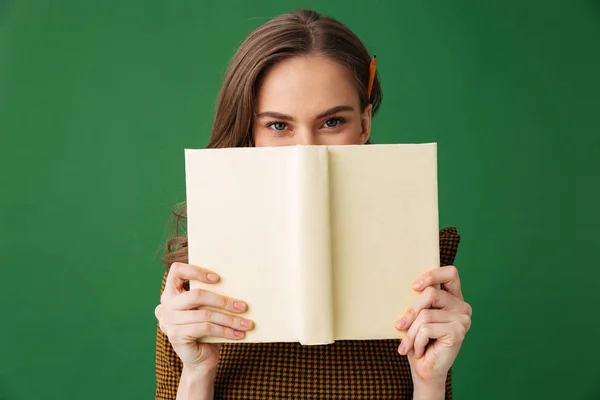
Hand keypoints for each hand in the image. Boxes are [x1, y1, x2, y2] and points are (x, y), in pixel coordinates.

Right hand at [154, 262, 253, 373]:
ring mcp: (168, 321)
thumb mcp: (207, 310)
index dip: (196, 271)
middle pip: (196, 295)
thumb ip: (211, 297)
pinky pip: (206, 328)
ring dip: (229, 319)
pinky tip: (239, 334)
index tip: (218, 278)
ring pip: (205, 314)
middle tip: (243, 306)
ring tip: (246, 323)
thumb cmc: (207, 332)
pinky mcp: (176, 335)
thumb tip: (236, 283)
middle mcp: (165, 306)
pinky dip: (225, 331)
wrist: (201, 362)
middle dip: (223, 300)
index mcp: (171, 294)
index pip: (176, 271)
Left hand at [395, 265, 471, 385]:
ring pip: (425, 314)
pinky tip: (420, 351)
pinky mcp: (458, 332)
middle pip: (431, 293)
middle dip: (411, 311)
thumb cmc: (418, 342)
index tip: (414, 286)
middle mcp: (462, 306)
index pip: (450, 273)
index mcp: (453, 298)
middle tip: (399, 326)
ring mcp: (463, 319)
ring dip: (411, 333)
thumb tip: (409, 288)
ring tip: (410, 345)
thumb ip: (417, 302)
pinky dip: (416, 341)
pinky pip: (426, 329)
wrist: (425, 371)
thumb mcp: (415, 317)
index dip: (432, 275)